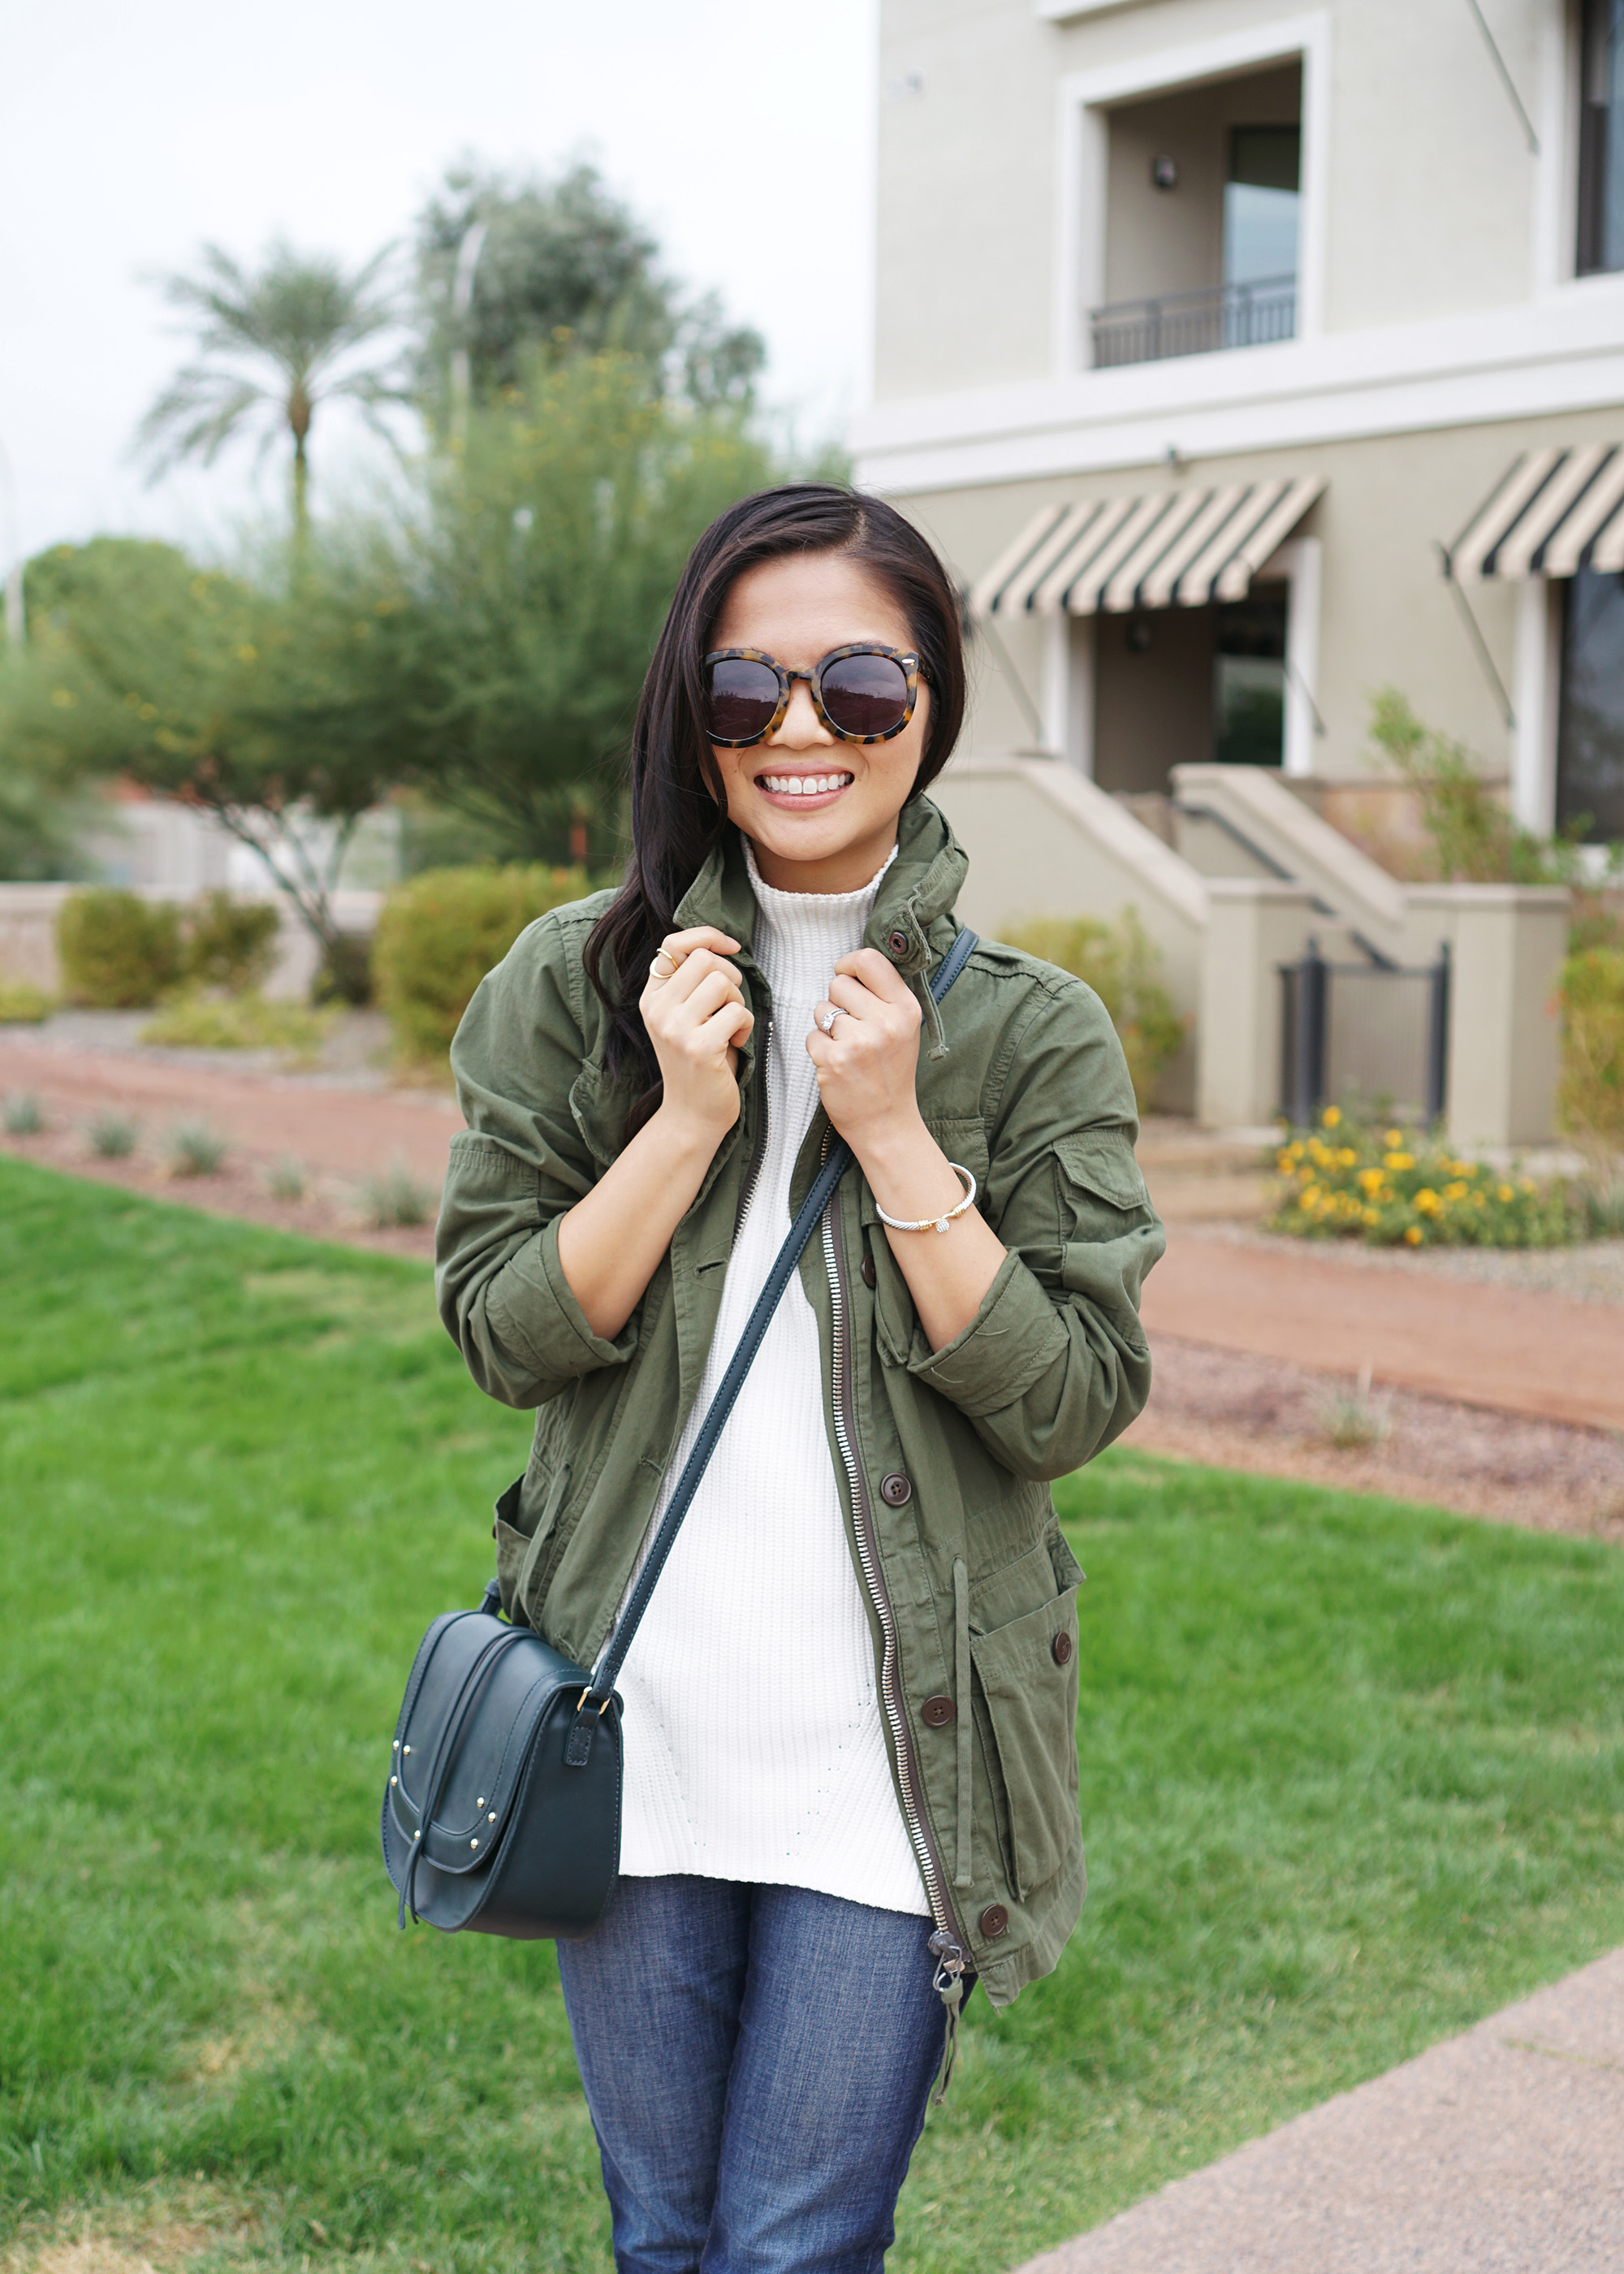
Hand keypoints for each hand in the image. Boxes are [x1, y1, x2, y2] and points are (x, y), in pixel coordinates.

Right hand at [640, 926, 753, 1141]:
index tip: (731, 946)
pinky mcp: (699, 1046)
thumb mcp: (685, 1016)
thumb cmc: (698, 1060)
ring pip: (723, 982)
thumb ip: (691, 983)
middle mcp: (657, 1009)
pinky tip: (735, 1043)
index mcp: (651, 997)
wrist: (691, 1113)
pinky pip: (738, 1012)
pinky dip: (745, 1026)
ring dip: (738, 1002)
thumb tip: (719, 943)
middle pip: (705, 959)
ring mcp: (675, 1028)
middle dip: (730, 976)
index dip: (707, 936)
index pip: (673, 944)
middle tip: (730, 1005)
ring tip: (731, 1026)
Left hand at [804, 948, 925, 1151]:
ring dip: (827, 1027)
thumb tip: (853, 963)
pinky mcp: (834, 1061)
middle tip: (853, 1029)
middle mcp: (885, 1022)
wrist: (886, 1123)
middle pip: (838, 983)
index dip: (849, 964)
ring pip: (821, 1009)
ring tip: (848, 1048)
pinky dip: (819, 1049)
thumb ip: (884, 995)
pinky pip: (811, 1036)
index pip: (869, 960)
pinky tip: (837, 1064)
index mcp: (906, 1008)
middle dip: (838, 1002)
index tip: (847, 977)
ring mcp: (859, 1042)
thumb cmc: (890, 1071)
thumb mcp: (904, 1028)